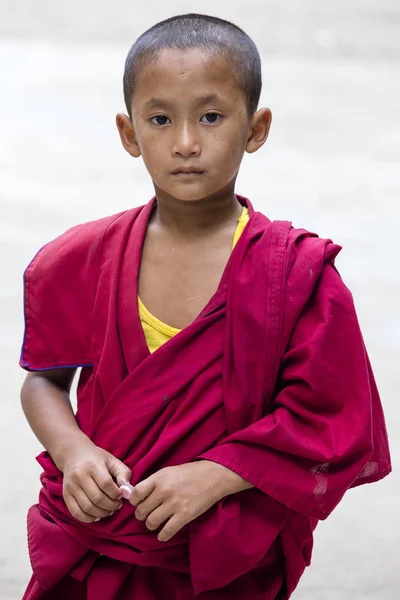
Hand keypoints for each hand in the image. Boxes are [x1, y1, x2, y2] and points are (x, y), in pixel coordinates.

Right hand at [61, 439, 130, 523]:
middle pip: (97, 498)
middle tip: (117, 505)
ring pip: (87, 507)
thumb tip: (127, 490)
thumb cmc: (97, 459)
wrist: (73, 454)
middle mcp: (80, 476)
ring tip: (109, 511)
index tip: (121, 496)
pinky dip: (88, 518)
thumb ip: (123, 473)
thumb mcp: (112, 460)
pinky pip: (76, 513)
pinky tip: (97, 516)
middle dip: (111, 506)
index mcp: (93, 465)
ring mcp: (71, 486)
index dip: (116, 494)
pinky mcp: (65, 495)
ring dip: (102, 513)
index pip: (106, 484)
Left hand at [129, 460, 251, 541]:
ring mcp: (174, 504)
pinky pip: (166, 531)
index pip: (136, 493)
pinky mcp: (185, 515)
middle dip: (141, 515)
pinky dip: (162, 535)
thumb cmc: (189, 473)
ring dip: (151, 525)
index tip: (138, 503)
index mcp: (159, 478)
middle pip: (141, 510)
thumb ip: (153, 482)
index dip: (134, 501)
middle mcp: (164, 491)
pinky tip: (163, 533)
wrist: (213, 476)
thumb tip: (136, 495)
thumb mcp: (168, 472)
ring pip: (151, 522)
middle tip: (147, 514)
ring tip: (155, 523)